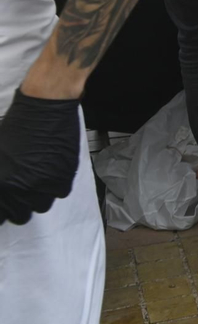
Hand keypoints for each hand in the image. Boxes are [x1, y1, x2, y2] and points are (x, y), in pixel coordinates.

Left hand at [0, 90, 81, 224]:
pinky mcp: (64, 176)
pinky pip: (59, 193)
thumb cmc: (17, 125)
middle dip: (17, 207)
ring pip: (40, 206)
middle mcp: (21, 188)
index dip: (3, 208)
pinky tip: (50, 173)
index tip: (6, 203)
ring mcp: (44, 183)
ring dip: (36, 198)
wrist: (45, 107)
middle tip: (19, 192)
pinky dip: (54, 187)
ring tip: (35, 182)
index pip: (1, 213)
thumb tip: (3, 187)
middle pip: (19, 215)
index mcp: (2, 183)